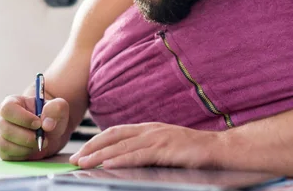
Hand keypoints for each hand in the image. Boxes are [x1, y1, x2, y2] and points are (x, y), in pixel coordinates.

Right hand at [0, 94, 68, 160]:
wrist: (48, 132)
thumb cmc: (50, 116)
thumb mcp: (58, 108)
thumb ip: (56, 109)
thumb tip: (47, 124)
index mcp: (11, 102)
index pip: (8, 109)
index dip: (23, 118)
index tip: (38, 124)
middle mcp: (0, 118)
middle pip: (6, 129)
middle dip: (27, 137)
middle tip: (43, 138)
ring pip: (5, 144)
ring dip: (25, 147)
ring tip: (38, 143)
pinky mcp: (1, 149)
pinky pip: (7, 155)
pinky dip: (22, 155)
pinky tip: (32, 149)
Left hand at [69, 122, 219, 168]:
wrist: (217, 148)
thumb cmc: (192, 149)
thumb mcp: (165, 144)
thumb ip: (146, 147)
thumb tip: (124, 156)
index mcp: (148, 128)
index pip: (115, 132)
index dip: (96, 140)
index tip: (80, 151)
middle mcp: (150, 130)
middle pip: (113, 137)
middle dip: (91, 148)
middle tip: (74, 159)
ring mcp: (157, 138)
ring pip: (121, 146)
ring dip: (100, 155)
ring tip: (84, 163)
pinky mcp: (165, 149)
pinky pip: (138, 155)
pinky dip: (120, 160)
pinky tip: (108, 164)